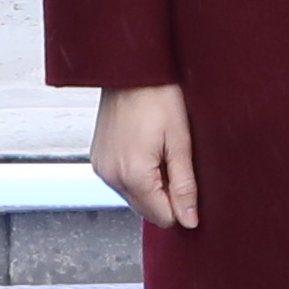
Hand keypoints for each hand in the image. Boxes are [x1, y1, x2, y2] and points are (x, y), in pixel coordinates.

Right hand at [91, 83, 198, 229]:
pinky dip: (137, 173)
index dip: (182, 205)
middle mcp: (111, 176)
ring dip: (152, 184)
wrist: (130, 69)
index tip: (190, 180)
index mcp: (133, 175)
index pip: (163, 218)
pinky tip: (146, 147)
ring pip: (135, 197)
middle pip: (147, 211)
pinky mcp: (98, 159)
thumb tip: (189, 220)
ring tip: (160, 150)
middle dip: (166, 195)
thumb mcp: (181, 141)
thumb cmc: (159, 96)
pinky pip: (122, 181)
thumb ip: (184, 186)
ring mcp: (101, 167)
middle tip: (175, 160)